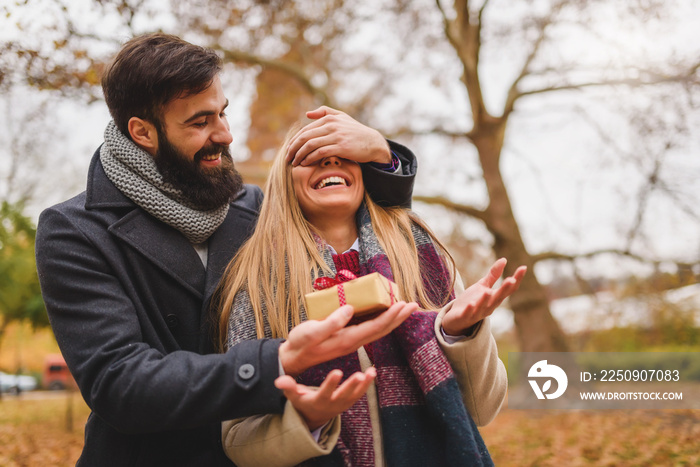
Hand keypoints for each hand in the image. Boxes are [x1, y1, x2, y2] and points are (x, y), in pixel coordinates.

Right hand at [275, 368, 375, 430]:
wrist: (315, 416)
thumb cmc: (303, 403)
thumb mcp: (294, 397)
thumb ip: (288, 388)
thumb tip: (279, 380)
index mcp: (319, 401)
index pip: (325, 392)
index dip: (331, 383)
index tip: (337, 372)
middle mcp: (333, 404)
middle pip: (344, 395)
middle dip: (351, 385)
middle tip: (359, 375)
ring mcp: (343, 404)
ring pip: (356, 394)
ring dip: (365, 384)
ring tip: (371, 372)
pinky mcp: (350, 401)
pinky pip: (360, 393)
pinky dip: (367, 384)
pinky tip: (373, 371)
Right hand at [279, 301, 416, 376]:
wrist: (293, 357)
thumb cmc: (301, 343)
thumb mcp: (311, 332)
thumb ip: (331, 322)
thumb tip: (350, 309)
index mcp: (348, 339)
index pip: (376, 327)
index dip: (391, 315)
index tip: (404, 304)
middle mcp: (353, 341)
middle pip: (382, 329)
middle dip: (399, 317)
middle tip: (413, 304)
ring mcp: (351, 340)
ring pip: (377, 329)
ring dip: (392, 318)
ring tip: (404, 307)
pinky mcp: (346, 337)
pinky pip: (369, 327)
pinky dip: (380, 318)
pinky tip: (383, 312)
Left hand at [285, 106, 391, 166]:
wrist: (373, 143)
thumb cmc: (356, 132)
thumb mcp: (342, 117)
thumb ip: (325, 112)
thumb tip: (307, 114)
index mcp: (329, 118)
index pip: (306, 130)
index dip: (295, 141)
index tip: (289, 150)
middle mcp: (331, 125)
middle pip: (305, 137)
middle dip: (293, 148)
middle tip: (288, 158)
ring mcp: (336, 136)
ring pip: (311, 145)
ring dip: (300, 155)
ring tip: (295, 163)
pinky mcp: (341, 147)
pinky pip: (320, 152)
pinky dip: (310, 158)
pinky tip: (305, 163)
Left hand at [442, 258, 526, 335]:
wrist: (457, 319)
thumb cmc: (473, 301)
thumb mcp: (483, 286)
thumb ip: (493, 275)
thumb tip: (504, 259)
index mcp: (495, 298)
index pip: (508, 290)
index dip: (517, 279)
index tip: (524, 267)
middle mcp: (489, 306)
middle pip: (498, 298)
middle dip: (504, 290)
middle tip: (511, 280)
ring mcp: (478, 312)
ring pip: (483, 307)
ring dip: (485, 300)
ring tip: (487, 292)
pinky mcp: (465, 317)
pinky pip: (469, 314)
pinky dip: (470, 310)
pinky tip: (471, 304)